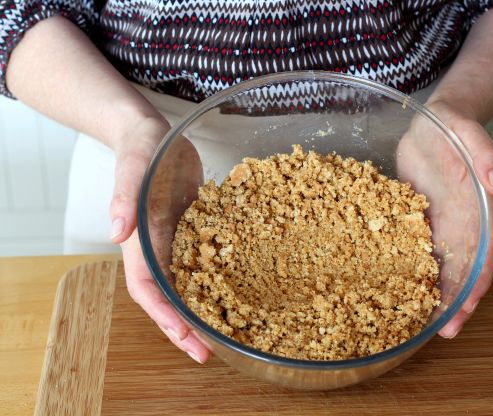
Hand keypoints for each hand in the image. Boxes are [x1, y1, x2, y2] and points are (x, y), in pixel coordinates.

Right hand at [109, 116, 211, 362]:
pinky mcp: (196, 233)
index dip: (164, 315)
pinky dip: (221, 283)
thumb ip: (124, 197)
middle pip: (169, 298)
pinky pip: (208, 264)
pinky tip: (244, 294)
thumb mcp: (133, 168)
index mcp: (140, 243)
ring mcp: (177, 243)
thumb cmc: (141, 150)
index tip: (184, 335)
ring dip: (205, 311)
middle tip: (209, 353)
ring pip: (189, 286)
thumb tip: (116, 232)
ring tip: (228, 335)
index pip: (147, 288)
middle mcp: (158, 250)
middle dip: (185, 328)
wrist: (154, 135)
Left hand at [396, 100, 492, 338]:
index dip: (479, 279)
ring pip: (441, 265)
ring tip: (420, 321)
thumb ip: (483, 152)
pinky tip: (396, 289)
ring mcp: (439, 223)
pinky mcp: (416, 218)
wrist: (429, 123)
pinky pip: (415, 250)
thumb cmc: (451, 125)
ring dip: (434, 293)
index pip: (485, 251)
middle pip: (465, 267)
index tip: (468, 305)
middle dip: (457, 300)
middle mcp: (461, 221)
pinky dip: (411, 272)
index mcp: (478, 207)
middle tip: (444, 331)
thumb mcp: (467, 128)